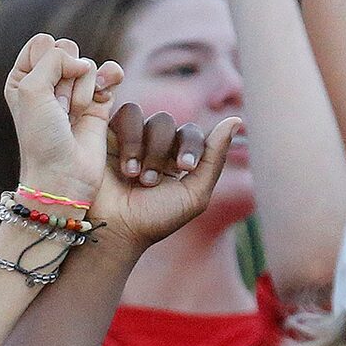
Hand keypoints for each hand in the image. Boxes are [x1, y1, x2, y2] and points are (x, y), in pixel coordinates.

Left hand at [2, 33, 118, 215]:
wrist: (64, 175)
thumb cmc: (41, 138)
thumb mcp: (31, 89)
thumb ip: (54, 58)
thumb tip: (84, 63)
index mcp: (23, 78)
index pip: (43, 42)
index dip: (47, 64)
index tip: (41, 96)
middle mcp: (48, 82)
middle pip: (67, 50)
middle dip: (65, 79)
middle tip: (58, 109)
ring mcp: (74, 92)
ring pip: (87, 65)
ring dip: (82, 92)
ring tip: (72, 117)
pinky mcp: (99, 102)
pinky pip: (110, 72)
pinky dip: (110, 79)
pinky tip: (105, 92)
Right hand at [89, 104, 243, 247]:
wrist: (115, 231)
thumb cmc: (154, 220)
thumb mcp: (194, 195)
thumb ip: (215, 159)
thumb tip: (236, 119)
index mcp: (175, 159)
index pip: (191, 133)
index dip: (191, 145)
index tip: (184, 168)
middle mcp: (153, 146)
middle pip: (167, 123)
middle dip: (162, 151)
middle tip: (151, 182)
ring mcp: (131, 139)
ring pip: (150, 119)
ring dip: (146, 147)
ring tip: (135, 177)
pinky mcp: (109, 135)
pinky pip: (127, 114)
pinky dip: (130, 136)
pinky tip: (124, 166)